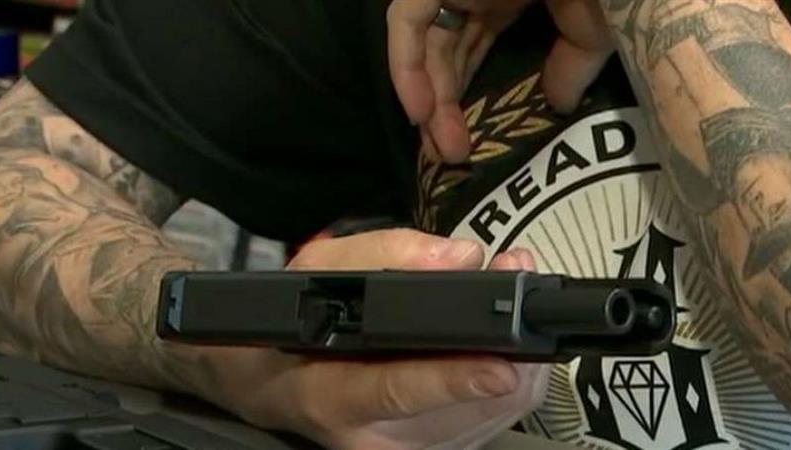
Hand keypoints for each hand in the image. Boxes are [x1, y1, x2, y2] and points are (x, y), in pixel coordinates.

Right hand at [192, 229, 547, 449]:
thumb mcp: (317, 271)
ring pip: (498, 417)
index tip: (499, 365)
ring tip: (506, 303)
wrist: (272, 386)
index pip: (398, 391)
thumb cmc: (289, 328)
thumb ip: (384, 255)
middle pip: (472, 410)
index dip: (453, 380)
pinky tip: (493, 342)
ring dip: (518, 357)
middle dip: (513, 346)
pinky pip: (497, 420)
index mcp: (332, 396)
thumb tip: (460, 256)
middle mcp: (375, 439)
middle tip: (516, 277)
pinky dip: (509, 375)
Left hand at [388, 0, 614, 161]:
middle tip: (451, 156)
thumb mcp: (597, 20)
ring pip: (424, 45)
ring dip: (428, 98)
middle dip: (445, 108)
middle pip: (446, 57)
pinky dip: (407, 64)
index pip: (473, 52)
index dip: (467, 97)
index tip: (473, 144)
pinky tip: (419, 111)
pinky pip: (408, 19)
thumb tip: (562, 105)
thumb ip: (577, 58)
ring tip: (438, 149)